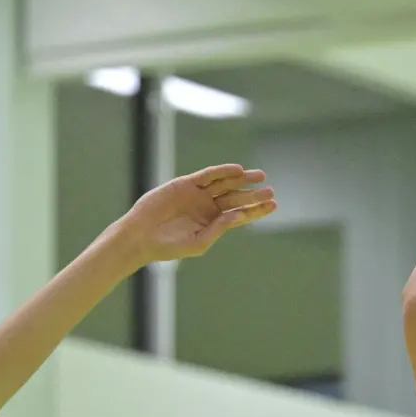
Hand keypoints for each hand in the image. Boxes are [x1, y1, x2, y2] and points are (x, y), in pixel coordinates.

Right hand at [114, 164, 276, 262]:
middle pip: (236, 197)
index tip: (274, 205)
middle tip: (270, 190)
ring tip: (259, 176)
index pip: (241, 214)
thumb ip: (219, 229)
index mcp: (214, 223)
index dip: (257, 209)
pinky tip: (237, 170)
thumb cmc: (169, 246)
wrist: (141, 236)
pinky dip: (222, 171)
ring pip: (225, 184)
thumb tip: (239, 215)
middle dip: (253, 194)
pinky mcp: (186, 184)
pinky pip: (208, 175)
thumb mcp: (198, 242)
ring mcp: (198, 194)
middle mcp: (208, 207)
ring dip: (241, 179)